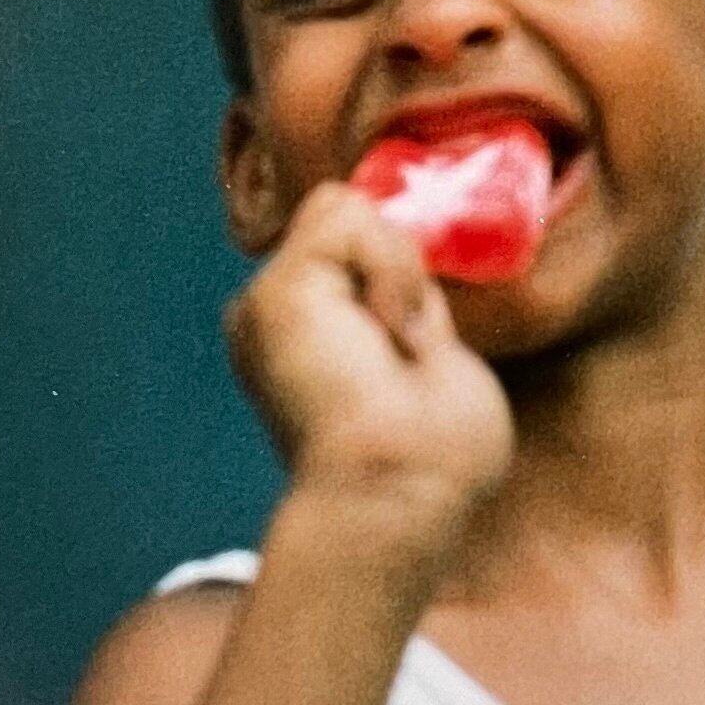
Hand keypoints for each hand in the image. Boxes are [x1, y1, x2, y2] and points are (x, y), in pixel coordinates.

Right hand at [227, 183, 511, 584]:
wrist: (402, 493)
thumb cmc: (435, 456)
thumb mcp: (431, 357)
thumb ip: (409, 304)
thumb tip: (406, 256)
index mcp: (308, 339)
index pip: (358, 249)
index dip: (404, 278)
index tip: (419, 353)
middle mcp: (277, 320)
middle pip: (354, 221)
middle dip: (404, 272)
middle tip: (411, 355)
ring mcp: (269, 304)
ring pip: (351, 210)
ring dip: (401, 271)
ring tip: (400, 346)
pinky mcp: (277, 293)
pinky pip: (349, 213)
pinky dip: (390, 266)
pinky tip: (388, 331)